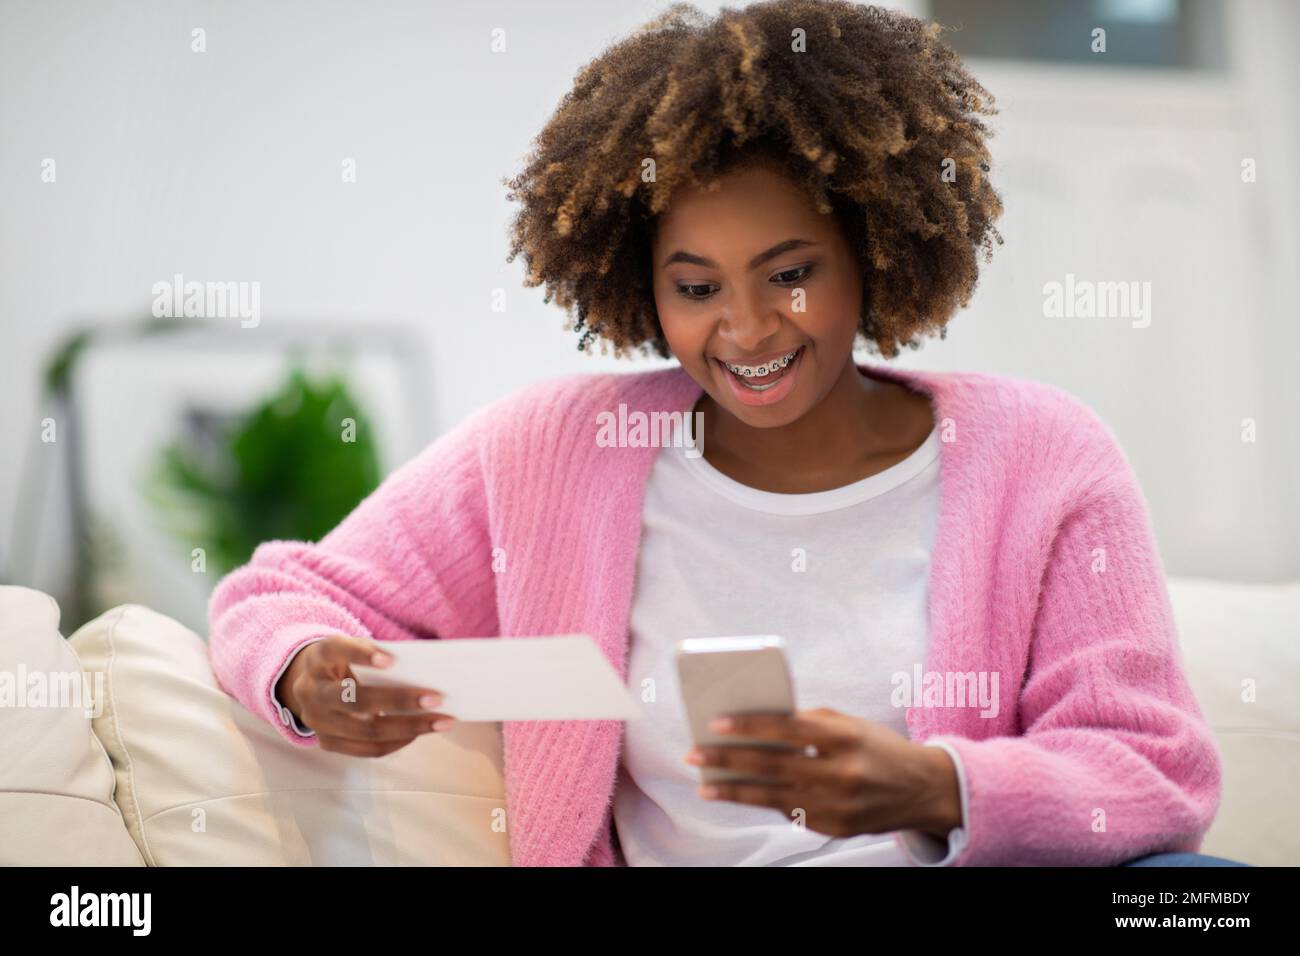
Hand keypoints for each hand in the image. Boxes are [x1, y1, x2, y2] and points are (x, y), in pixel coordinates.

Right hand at [276, 635, 455, 756]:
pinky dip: (397, 742)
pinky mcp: (327, 742)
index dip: (361, 654)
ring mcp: (316, 721)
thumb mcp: (352, 650)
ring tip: (441, 722)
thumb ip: (377, 658)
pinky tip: (419, 732)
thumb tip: (425, 675)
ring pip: (366, 730)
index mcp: (317, 658)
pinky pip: (367, 749)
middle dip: (400, 701)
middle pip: (357, 701)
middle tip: (437, 698)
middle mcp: (312, 691)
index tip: (391, 659)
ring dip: (409, 727)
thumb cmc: (344, 662)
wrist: (310, 683)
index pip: (335, 650)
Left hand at [684, 707, 960, 838]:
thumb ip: (807, 722)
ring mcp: (838, 805)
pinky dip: (765, 802)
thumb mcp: (848, 723)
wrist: (923, 788)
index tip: (715, 723)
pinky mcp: (836, 828)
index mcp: (845, 737)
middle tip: (695, 754)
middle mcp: (842, 773)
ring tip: (705, 786)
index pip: (787, 728)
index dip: (749, 725)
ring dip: (733, 791)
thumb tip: (755, 724)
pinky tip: (741, 794)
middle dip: (728, 759)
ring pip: (773, 797)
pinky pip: (791, 813)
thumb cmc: (876, 747)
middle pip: (773, 765)